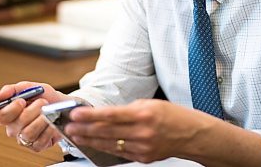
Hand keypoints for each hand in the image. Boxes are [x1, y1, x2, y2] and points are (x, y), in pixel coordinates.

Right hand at [0, 81, 67, 151]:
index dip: (12, 109)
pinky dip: (48, 130)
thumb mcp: (28, 87)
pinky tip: (52, 123)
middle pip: (17, 124)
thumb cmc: (43, 96)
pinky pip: (40, 141)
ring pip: (28, 133)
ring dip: (42, 120)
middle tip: (43, 102)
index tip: (22, 101)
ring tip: (48, 112)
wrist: (60, 105)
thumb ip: (11, 90)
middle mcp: (14, 128)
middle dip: (33, 111)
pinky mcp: (36, 146)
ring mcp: (24, 138)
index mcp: (8, 114)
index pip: (2, 116)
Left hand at [64, 99, 209, 163]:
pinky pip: (119, 152)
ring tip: (76, 136)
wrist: (191, 135)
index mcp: (143, 114)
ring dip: (90, 140)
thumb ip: (127, 109)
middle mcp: (142, 132)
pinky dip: (104, 147)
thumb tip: (106, 114)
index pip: (110, 115)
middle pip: (106, 131)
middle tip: (69, 127)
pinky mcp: (143, 157)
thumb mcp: (150, 104)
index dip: (90, 115)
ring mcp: (142, 147)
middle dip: (84, 129)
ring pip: (109, 144)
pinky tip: (93, 144)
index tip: (75, 114)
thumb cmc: (172, 116)